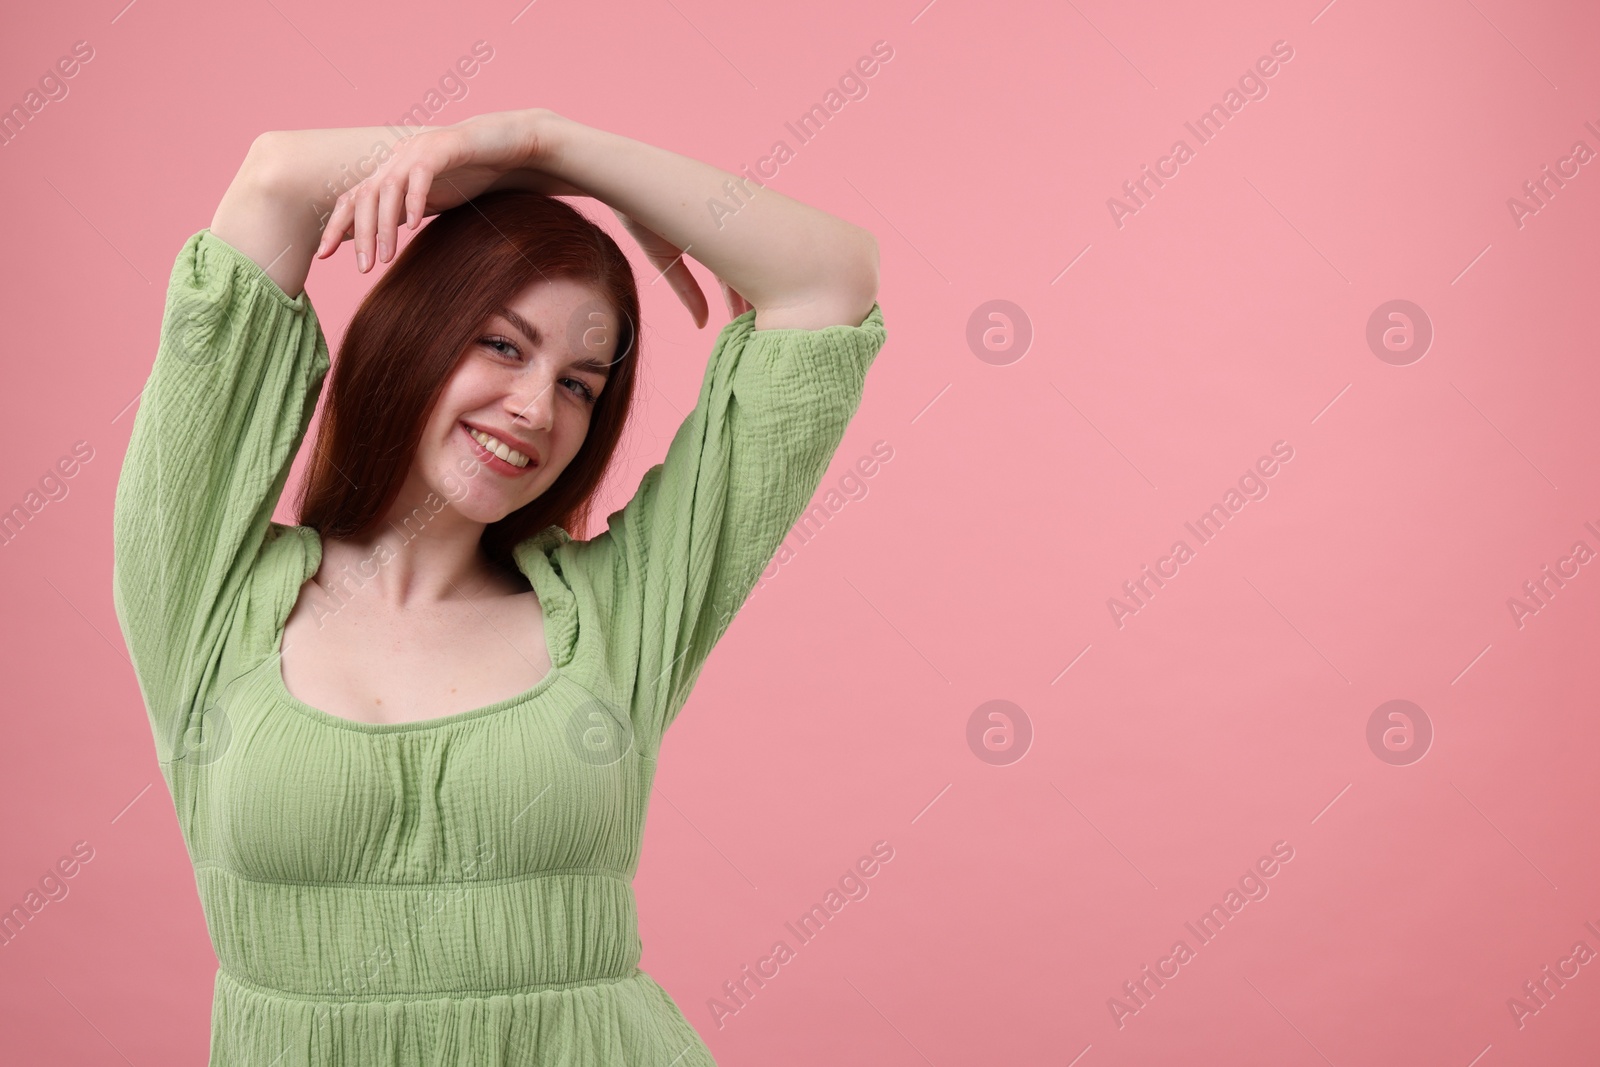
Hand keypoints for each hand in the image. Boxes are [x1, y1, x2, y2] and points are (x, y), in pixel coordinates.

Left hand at [314, 109, 558, 271]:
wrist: (509, 143)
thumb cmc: (474, 174)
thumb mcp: (434, 199)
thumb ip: (409, 213)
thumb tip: (386, 242)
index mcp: (391, 171)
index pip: (353, 199)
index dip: (336, 226)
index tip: (322, 256)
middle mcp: (397, 158)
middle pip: (363, 197)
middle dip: (359, 234)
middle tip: (362, 269)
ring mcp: (418, 151)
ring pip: (388, 190)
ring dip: (384, 226)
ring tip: (385, 258)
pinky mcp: (443, 148)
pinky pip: (420, 176)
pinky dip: (414, 201)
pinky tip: (413, 227)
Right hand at [610, 208, 749, 328]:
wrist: (626, 183)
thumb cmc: (643, 218)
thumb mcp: (667, 261)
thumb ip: (687, 291)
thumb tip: (703, 325)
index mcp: (713, 241)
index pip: (734, 278)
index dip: (741, 302)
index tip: (746, 326)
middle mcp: (723, 229)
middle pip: (747, 269)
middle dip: (753, 298)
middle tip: (761, 327)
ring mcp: (724, 214)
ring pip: (749, 253)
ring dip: (754, 284)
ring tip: (757, 315)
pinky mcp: (721, 199)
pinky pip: (744, 229)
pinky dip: (750, 256)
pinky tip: (754, 281)